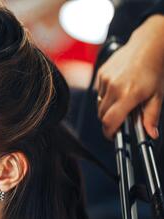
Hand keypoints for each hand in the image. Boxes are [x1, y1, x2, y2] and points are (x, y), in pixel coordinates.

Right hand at [96, 14, 163, 139]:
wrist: (149, 46)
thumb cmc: (154, 69)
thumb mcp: (157, 96)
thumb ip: (151, 117)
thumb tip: (150, 134)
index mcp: (129, 94)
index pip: (110, 121)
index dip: (109, 133)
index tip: (113, 135)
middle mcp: (114, 87)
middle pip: (102, 115)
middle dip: (109, 121)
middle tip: (121, 119)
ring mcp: (106, 80)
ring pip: (99, 104)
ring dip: (107, 108)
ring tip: (122, 102)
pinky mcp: (101, 73)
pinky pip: (99, 92)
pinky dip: (106, 96)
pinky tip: (118, 89)